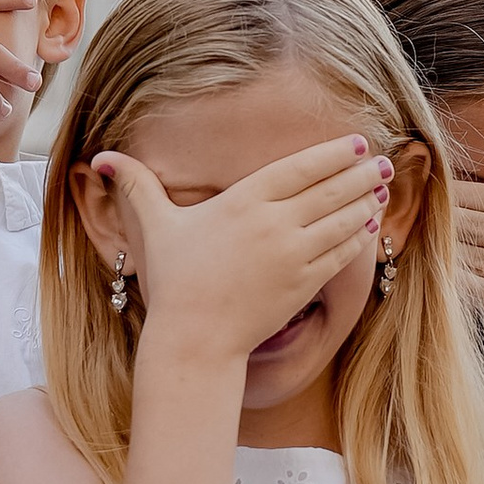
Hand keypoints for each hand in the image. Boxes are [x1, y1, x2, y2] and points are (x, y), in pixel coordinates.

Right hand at [88, 140, 389, 373]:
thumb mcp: (157, 227)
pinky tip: (367, 225)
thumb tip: (101, 157)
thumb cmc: (176, 281)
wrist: (195, 339)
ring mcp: (293, 255)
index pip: (300, 167)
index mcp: (244, 201)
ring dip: (365, 200)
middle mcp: (274, 223)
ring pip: (342, 220)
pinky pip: (340, 254)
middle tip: (381, 161)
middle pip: (330, 189)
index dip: (332, 153)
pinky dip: (358, 237)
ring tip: (380, 187)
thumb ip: (138, 186)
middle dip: (359, 173)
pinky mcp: (303, 285)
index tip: (356, 143)